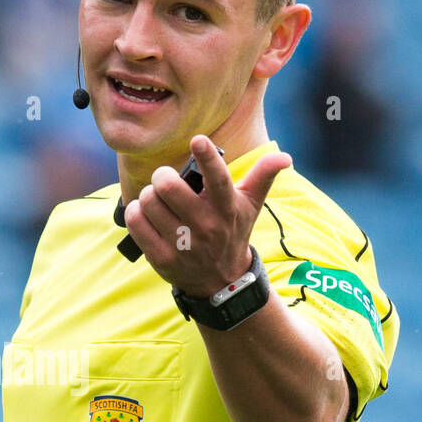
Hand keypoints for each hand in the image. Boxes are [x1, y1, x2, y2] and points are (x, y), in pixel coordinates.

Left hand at [122, 134, 291, 297]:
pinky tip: (147, 215)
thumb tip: (284, 157)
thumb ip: (263, 176)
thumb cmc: (232, 232)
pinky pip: (136, 222)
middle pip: (168, 187)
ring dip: (149, 196)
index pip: (218, 180)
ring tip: (158, 201)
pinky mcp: (162, 258)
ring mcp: (182, 244)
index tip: (198, 140)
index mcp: (227, 208)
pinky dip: (136, 213)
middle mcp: (206, 227)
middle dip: (161, 177)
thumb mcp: (251, 206)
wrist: (221, 282)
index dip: (208, 158)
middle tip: (164, 180)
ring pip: (149, 202)